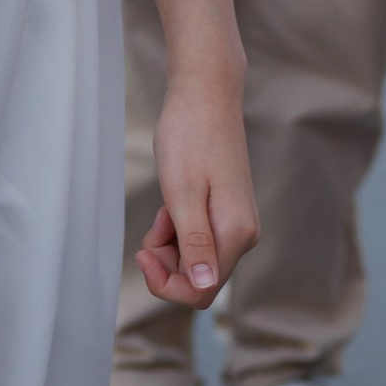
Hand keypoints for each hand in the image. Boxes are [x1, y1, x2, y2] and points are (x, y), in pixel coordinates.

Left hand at [135, 72, 258, 307]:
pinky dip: (177, 229)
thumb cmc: (191, 138)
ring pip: (195, 259)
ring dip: (169, 243)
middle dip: (166, 261)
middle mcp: (243, 235)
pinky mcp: (227, 213)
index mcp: (236, 234)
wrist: (206, 95)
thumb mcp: (183, 195)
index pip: (201, 290)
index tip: (142, 253)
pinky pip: (198, 239)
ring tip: (164, 207)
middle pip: (197, 278)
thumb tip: (203, 287)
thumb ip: (194, 244)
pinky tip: (173, 202)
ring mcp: (237, 224)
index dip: (166, 283)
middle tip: (155, 222)